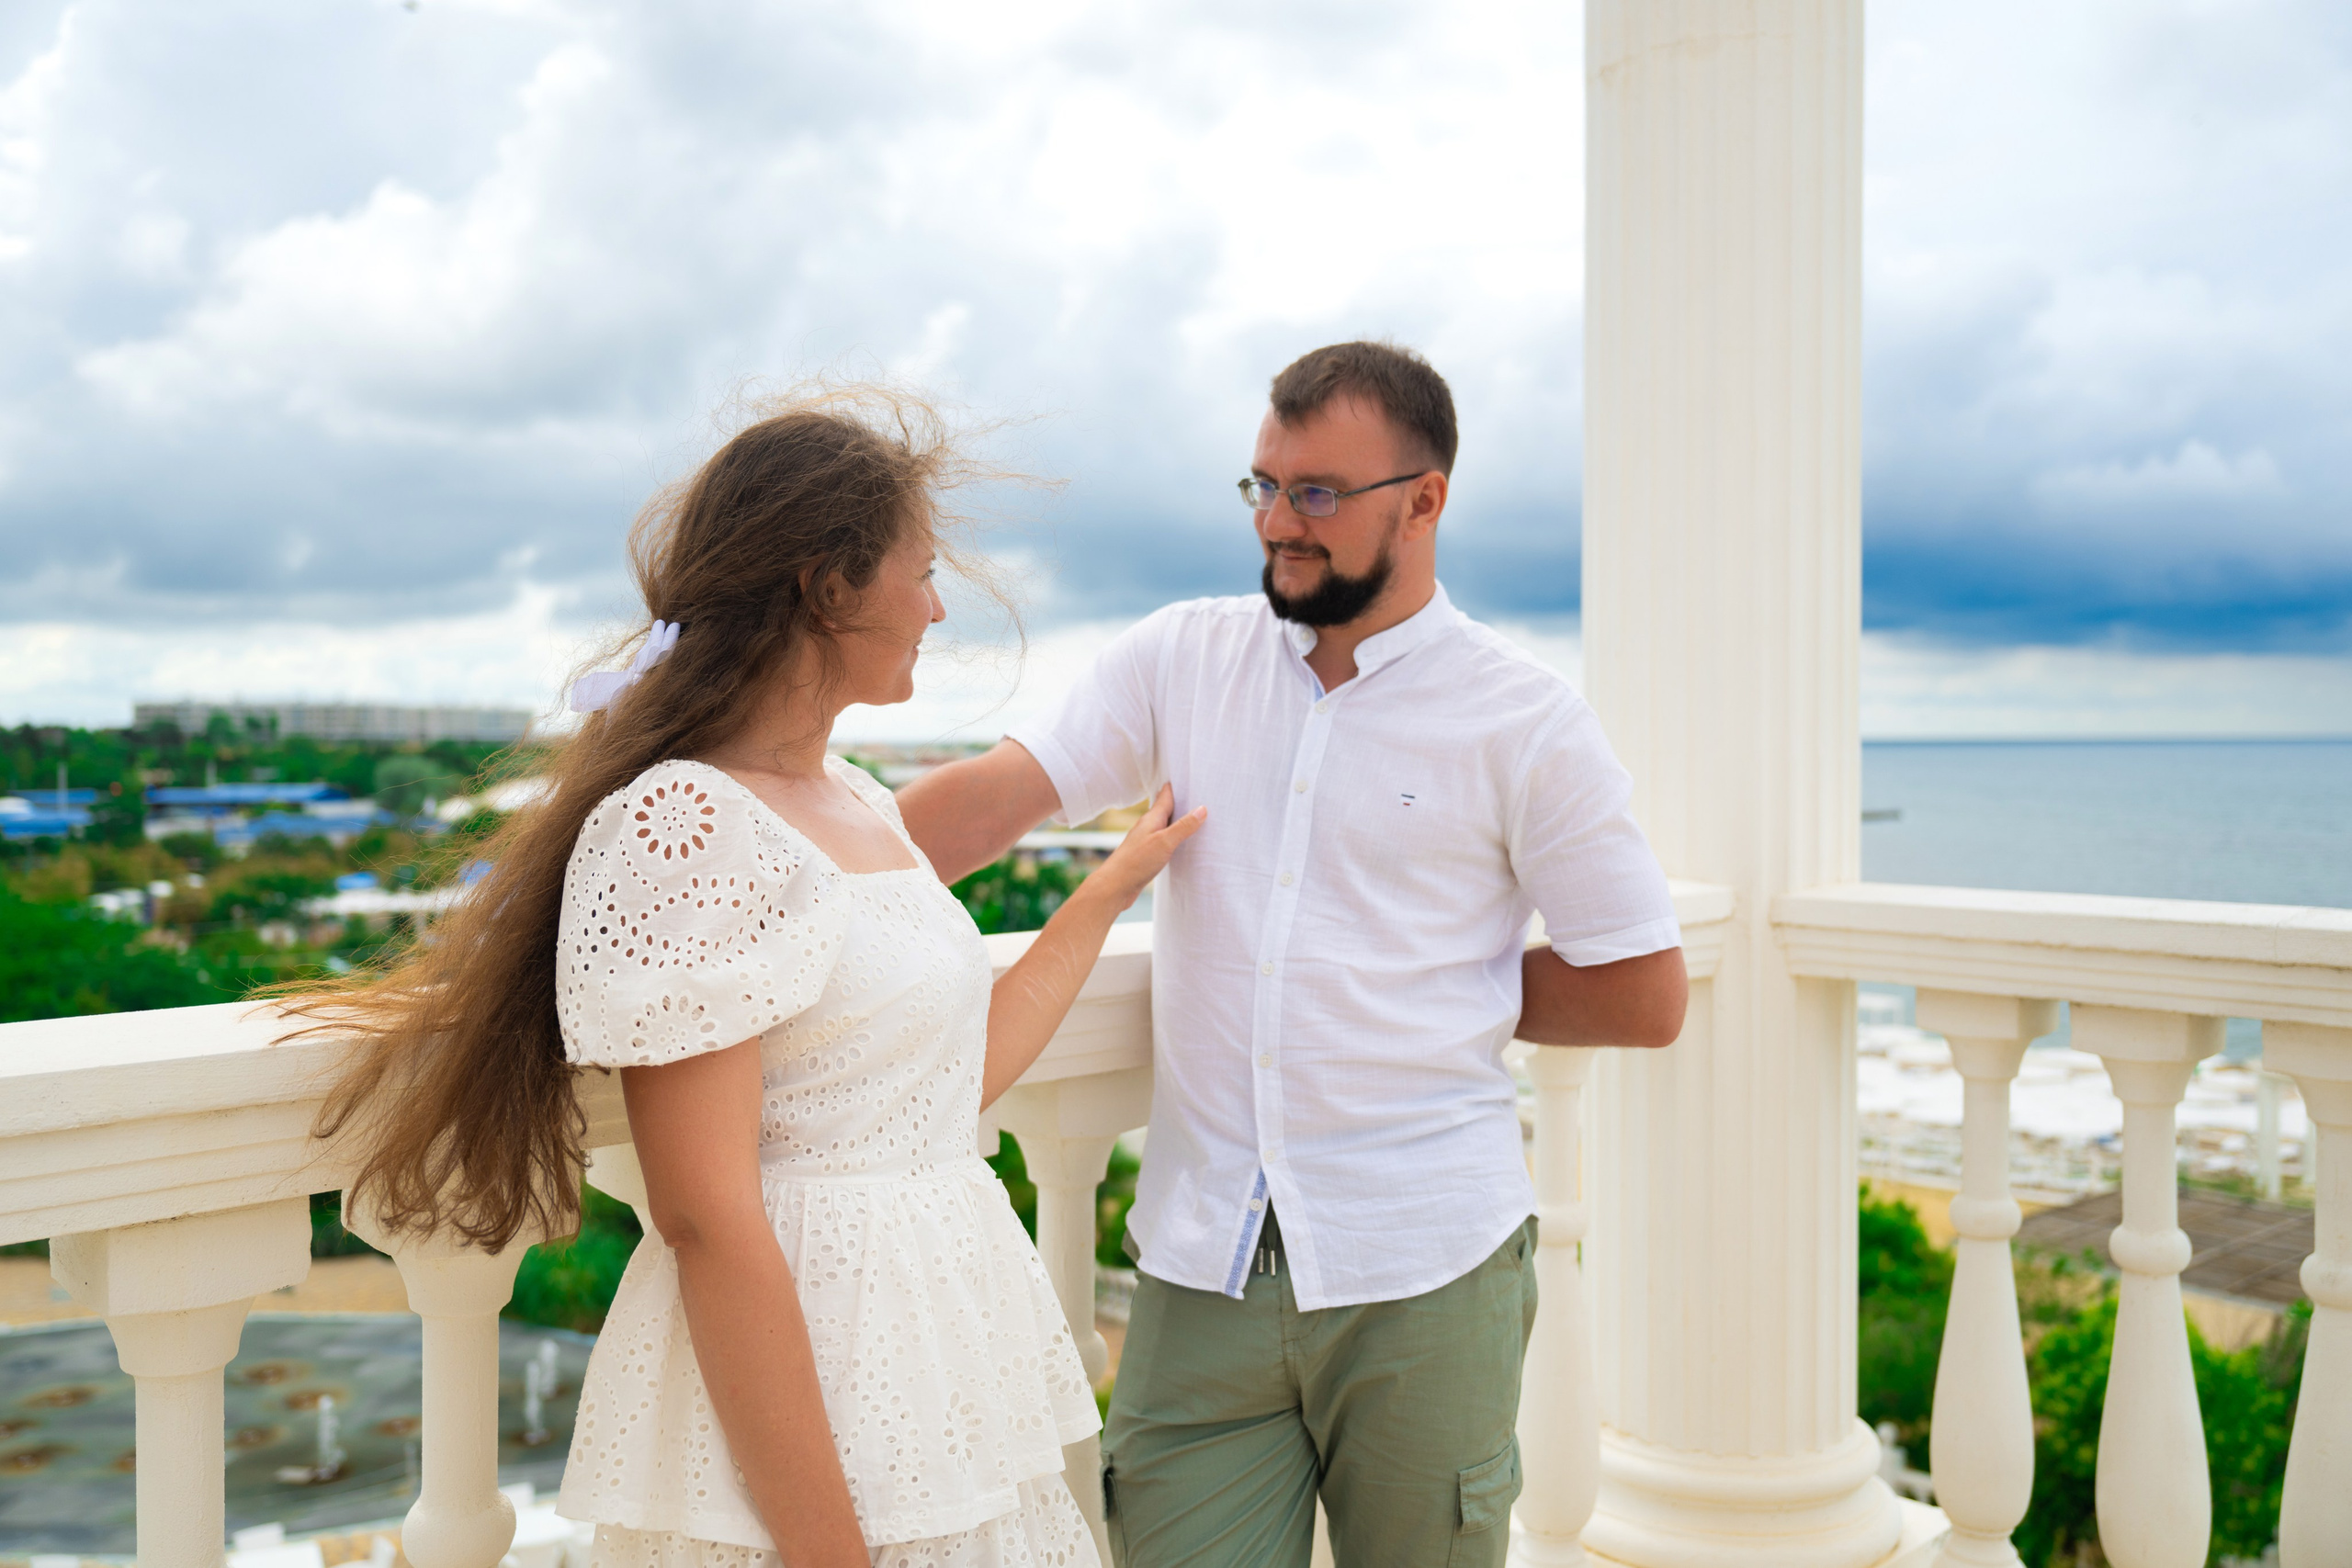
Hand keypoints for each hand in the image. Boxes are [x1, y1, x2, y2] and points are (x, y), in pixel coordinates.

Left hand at [1085, 785, 1204, 910]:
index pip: (1166, 795)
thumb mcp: (1164, 842)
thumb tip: (1202, 809)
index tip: (1189, 775)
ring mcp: (1146, 840)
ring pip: (1166, 825)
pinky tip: (1181, 843)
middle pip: (1167, 809)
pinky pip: (1164, 841)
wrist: (1115, 887)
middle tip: (1199, 795)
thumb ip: (1183, 826)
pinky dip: (1175, 838)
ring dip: (1179, 821)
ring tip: (1196, 818)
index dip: (1177, 785)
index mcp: (1152, 818)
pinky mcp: (1147, 855)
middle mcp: (1148, 826)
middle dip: (1182, 802)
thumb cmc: (1136, 862)